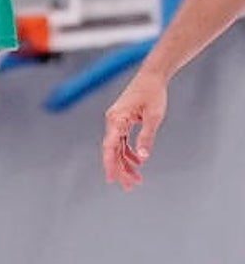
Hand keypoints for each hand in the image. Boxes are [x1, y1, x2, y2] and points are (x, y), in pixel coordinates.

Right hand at [102, 70, 166, 190]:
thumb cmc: (153, 94)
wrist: (152, 77)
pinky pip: (122, 141)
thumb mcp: (153, 117)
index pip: (110, 146)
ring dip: (126, 163)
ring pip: (117, 147)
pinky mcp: (122, 120)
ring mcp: (116, 120)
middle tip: (129, 187)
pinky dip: (129, 152)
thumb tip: (143, 157)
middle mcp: (112, 120)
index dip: (110, 164)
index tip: (111, 179)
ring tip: (137, 179)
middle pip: (112, 150)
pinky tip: (138, 161)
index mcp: (116, 119)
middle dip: (120, 169)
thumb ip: (146, 136)